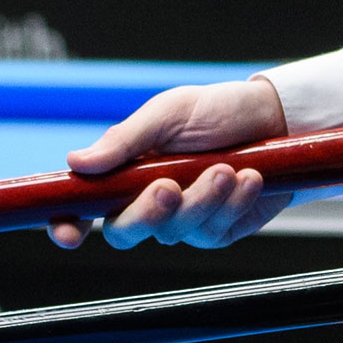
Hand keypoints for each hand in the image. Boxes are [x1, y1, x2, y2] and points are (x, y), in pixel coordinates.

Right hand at [46, 78, 290, 250]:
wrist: (274, 119)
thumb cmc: (217, 111)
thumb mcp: (169, 113)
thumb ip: (124, 141)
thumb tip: (75, 162)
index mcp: (125, 172)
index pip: (84, 207)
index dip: (68, 224)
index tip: (70, 231)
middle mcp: (147, 201)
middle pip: (124, 231)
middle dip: (146, 213)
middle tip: (169, 186)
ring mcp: (182, 221)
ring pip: (174, 232)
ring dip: (202, 199)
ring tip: (228, 169)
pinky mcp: (217, 230)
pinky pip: (213, 230)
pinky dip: (232, 203)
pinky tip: (250, 178)